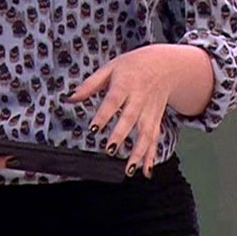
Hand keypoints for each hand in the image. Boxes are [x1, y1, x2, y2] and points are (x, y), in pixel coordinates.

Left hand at [64, 43, 213, 176]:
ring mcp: (150, 111)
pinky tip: (146, 170)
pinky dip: (151, 156)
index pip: (113, 101)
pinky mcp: (156, 120)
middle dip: (121, 134)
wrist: (166, 65)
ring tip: (128, 168)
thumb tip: (70, 98)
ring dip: (138, 152)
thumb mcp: (111, 67)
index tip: (93, 128)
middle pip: (130, 118)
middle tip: (110, 149)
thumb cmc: (134, 66)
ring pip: (146, 133)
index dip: (104, 114)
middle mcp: (139, 99)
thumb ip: (91, 84)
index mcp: (126, 84)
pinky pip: (155, 139)